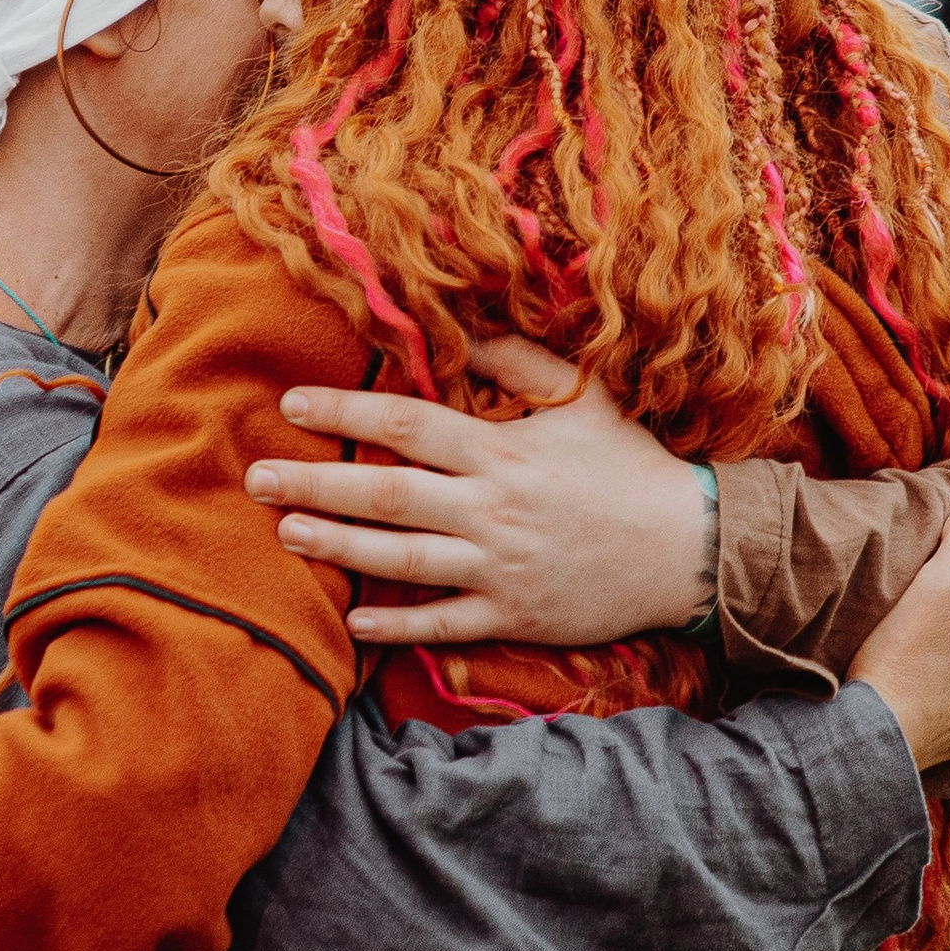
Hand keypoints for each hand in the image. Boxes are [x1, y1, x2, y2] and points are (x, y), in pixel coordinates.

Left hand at [243, 337, 713, 646]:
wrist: (693, 549)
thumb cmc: (633, 465)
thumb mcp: (584, 397)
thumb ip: (519, 360)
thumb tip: (463, 325)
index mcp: (503, 451)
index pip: (407, 424)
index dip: (344, 412)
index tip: (292, 405)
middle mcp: (493, 510)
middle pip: (387, 495)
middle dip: (315, 485)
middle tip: (256, 477)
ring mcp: (501, 568)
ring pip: (402, 560)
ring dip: (338, 548)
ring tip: (285, 533)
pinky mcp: (515, 616)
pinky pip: (444, 624)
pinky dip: (397, 625)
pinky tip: (351, 620)